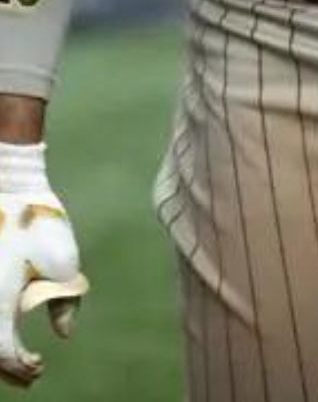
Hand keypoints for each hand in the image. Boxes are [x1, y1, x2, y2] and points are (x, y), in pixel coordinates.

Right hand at [0, 144, 86, 387]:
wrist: (10, 186)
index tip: (40, 368)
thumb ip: (65, 301)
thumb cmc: (38, 222)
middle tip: (29, 375)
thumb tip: (65, 333)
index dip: (21, 367)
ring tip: (18, 360)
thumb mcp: (63, 261)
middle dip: (7, 368)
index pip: (4, 353)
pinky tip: (7, 330)